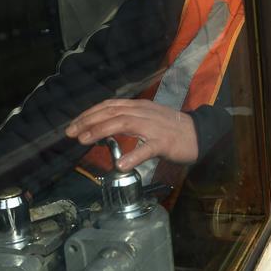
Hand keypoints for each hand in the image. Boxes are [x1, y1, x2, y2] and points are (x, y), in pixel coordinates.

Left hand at [64, 99, 198, 170]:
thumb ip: (128, 121)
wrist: (200, 133)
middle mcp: (144, 112)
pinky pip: (147, 149)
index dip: (89, 113)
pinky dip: (133, 156)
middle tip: (70, 133)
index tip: (73, 124)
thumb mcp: (148, 119)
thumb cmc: (172, 129)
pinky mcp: (164, 142)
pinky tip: (121, 165)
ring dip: (101, 130)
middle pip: (111, 112)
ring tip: (84, 140)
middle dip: (88, 121)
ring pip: (124, 123)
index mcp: (139, 107)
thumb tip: (105, 128)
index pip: (109, 105)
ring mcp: (154, 127)